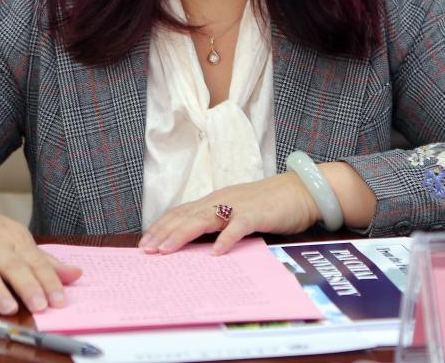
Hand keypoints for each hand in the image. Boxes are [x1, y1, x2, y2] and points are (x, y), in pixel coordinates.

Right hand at [0, 184, 81, 315]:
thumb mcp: (17, 239)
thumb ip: (44, 261)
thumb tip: (76, 275)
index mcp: (13, 240)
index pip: (35, 261)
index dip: (49, 281)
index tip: (60, 300)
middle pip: (12, 266)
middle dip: (27, 286)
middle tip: (40, 306)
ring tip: (9, 308)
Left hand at [138, 173, 319, 255]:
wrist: (300, 191)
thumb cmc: (270, 204)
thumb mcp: (238, 212)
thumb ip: (219, 223)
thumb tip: (198, 243)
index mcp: (216, 201)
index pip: (182, 212)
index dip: (162, 226)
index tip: (145, 242)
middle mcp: (222, 201)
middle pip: (187, 216)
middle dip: (164, 232)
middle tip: (146, 250)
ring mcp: (238, 206)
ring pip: (204, 219)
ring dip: (183, 234)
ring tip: (166, 250)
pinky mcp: (257, 214)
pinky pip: (238, 227)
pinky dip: (225, 239)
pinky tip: (215, 253)